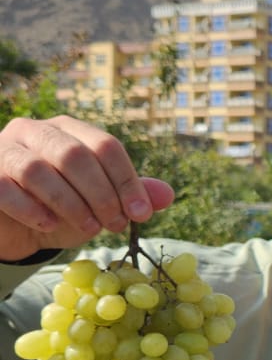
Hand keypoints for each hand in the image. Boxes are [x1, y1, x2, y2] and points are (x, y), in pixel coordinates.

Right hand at [0, 116, 173, 261]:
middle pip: (74, 155)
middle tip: (115, 225)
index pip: (105, 145)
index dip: (127, 180)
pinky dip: (32, 209)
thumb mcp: (99, 205)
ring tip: (89, 229)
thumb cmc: (59, 210)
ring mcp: (5, 149)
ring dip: (70, 204)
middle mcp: (35, 131)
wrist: (13, 228)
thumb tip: (167, 195)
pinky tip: (49, 226)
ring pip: (39, 170)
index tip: (141, 214)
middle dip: (101, 194)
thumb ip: (129, 196)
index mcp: (68, 130)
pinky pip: (7, 187)